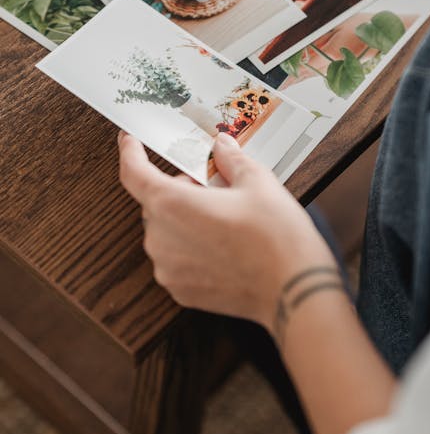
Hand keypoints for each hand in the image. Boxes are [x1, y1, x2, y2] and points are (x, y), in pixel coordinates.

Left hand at [118, 132, 335, 331]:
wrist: (295, 289)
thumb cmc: (276, 237)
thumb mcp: (257, 182)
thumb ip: (231, 160)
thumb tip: (222, 146)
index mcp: (171, 205)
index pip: (134, 173)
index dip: (129, 153)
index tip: (130, 142)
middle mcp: (160, 239)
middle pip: (156, 203)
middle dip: (180, 190)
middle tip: (215, 187)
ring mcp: (168, 269)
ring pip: (166, 232)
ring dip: (186, 221)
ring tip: (225, 220)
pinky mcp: (181, 291)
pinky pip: (177, 259)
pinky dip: (192, 248)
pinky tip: (224, 246)